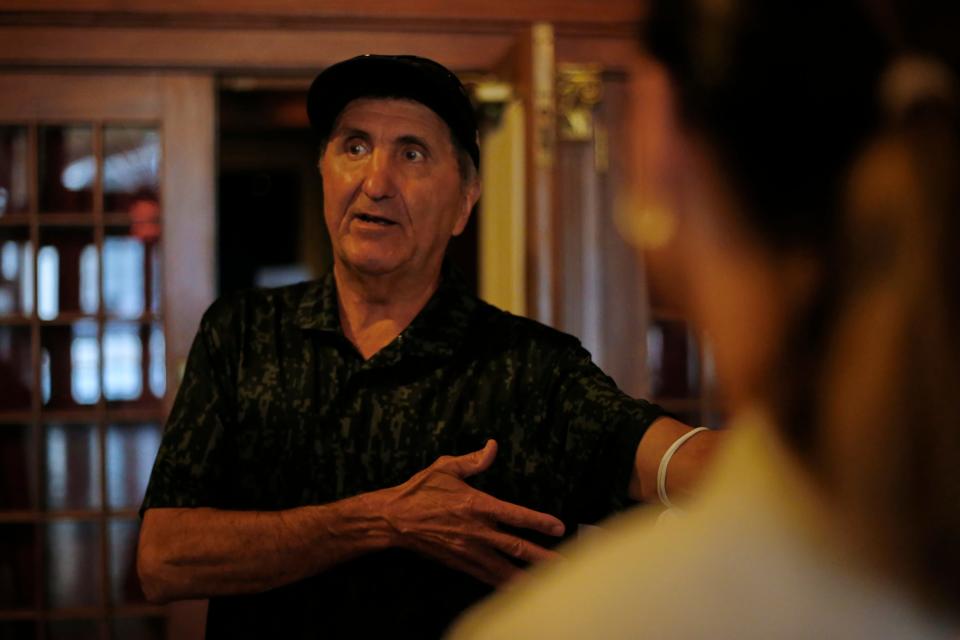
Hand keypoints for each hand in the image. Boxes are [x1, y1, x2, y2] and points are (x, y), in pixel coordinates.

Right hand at [380, 439, 565, 585]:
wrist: (392, 519)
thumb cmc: (419, 490)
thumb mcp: (445, 467)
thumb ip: (473, 460)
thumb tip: (493, 446)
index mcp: (475, 504)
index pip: (514, 515)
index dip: (538, 521)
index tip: (559, 527)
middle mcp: (475, 530)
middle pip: (515, 547)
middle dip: (542, 556)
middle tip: (566, 565)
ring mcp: (467, 549)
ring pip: (503, 567)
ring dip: (527, 577)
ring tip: (550, 587)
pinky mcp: (458, 562)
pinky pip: (486, 576)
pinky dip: (503, 583)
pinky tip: (517, 590)